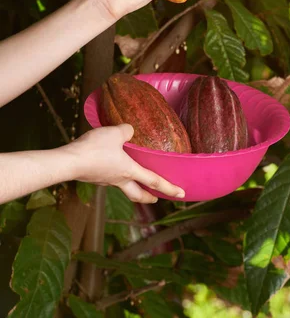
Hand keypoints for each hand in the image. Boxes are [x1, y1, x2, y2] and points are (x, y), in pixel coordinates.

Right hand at [67, 124, 184, 202]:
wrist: (69, 161)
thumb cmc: (95, 149)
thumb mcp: (115, 133)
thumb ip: (127, 130)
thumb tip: (130, 130)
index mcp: (129, 171)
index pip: (154, 181)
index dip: (170, 188)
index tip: (182, 194)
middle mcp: (119, 179)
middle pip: (138, 193)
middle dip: (149, 197)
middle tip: (157, 197)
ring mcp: (105, 180)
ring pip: (123, 186)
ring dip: (132, 185)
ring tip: (135, 177)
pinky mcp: (94, 177)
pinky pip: (109, 178)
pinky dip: (116, 175)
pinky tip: (112, 165)